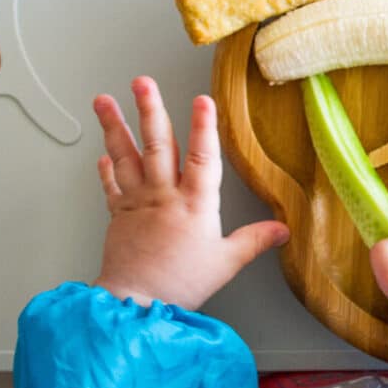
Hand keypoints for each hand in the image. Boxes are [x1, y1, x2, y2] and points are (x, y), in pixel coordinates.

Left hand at [90, 76, 289, 309]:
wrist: (135, 305)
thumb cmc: (181, 284)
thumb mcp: (226, 262)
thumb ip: (255, 240)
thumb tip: (283, 229)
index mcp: (195, 203)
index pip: (202, 157)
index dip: (204, 127)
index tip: (202, 100)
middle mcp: (164, 195)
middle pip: (157, 145)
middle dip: (150, 110)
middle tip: (142, 82)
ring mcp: (138, 202)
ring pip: (126, 156)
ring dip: (115, 126)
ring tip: (104, 100)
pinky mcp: (118, 215)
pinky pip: (111, 184)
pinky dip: (106, 166)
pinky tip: (103, 151)